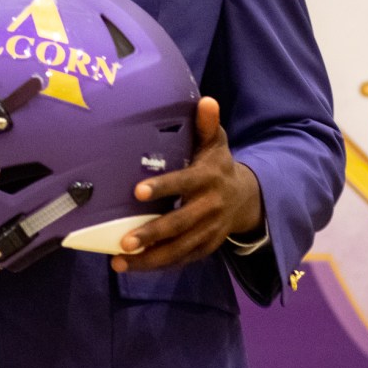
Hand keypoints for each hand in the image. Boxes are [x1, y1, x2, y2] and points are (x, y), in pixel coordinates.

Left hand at [111, 97, 263, 272]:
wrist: (247, 199)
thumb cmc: (219, 165)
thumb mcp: (217, 143)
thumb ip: (207, 124)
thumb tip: (206, 100)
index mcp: (208, 179)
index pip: (184, 184)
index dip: (162, 188)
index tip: (137, 191)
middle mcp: (209, 208)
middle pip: (179, 224)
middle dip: (152, 234)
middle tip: (124, 241)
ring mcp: (208, 231)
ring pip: (178, 249)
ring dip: (150, 259)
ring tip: (120, 262)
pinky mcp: (205, 247)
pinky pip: (181, 259)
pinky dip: (159, 265)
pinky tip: (133, 267)